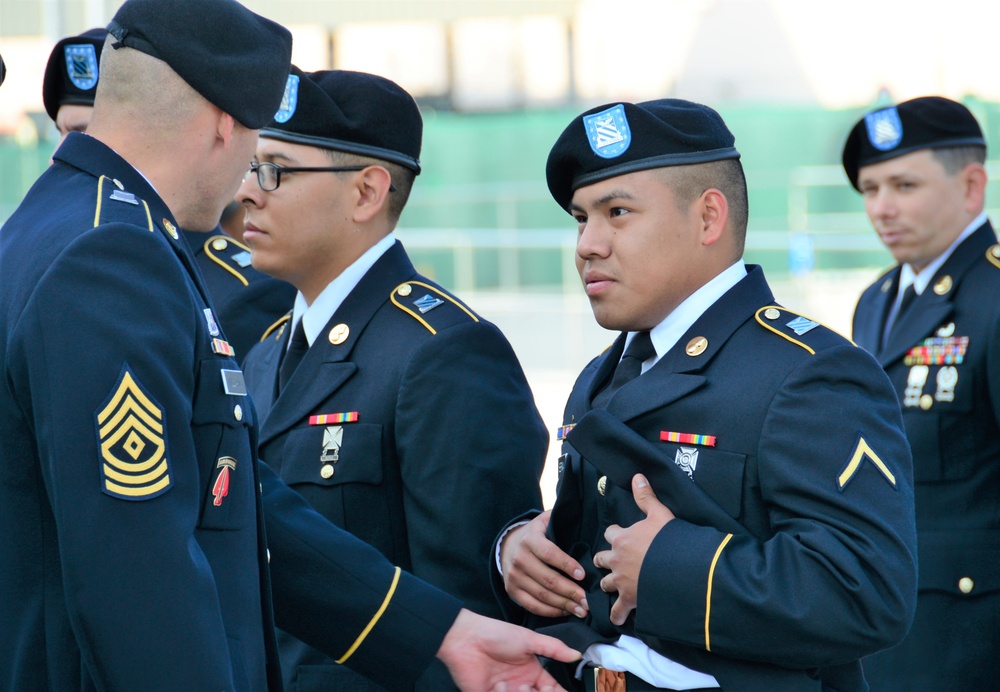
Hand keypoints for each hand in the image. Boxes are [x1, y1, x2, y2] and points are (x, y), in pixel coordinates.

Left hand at [437, 608, 580, 690]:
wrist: (466, 638)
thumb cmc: (496, 635)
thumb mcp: (529, 640)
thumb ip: (554, 648)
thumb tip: (577, 654)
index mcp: (532, 674)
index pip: (552, 690)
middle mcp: (521, 687)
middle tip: (534, 687)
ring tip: (513, 685)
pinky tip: (499, 686)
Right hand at [500, 511, 588, 617]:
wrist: (507, 545)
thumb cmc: (535, 535)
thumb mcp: (544, 521)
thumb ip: (559, 519)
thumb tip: (583, 514)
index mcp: (530, 540)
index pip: (549, 554)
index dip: (567, 565)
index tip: (583, 575)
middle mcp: (519, 559)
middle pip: (548, 579)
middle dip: (571, 591)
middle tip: (588, 600)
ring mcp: (514, 577)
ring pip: (542, 595)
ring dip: (564, 605)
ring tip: (582, 610)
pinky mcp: (512, 591)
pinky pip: (532, 606)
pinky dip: (550, 612)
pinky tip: (565, 611)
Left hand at [593, 474, 673, 624]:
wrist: (678, 569)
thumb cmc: (669, 540)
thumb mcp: (660, 514)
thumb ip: (646, 497)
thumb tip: (637, 476)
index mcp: (622, 539)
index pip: (610, 533)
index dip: (615, 534)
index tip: (620, 536)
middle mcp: (617, 559)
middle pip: (601, 558)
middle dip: (604, 559)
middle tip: (612, 561)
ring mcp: (621, 581)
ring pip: (605, 583)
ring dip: (608, 583)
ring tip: (613, 585)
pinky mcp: (628, 599)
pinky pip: (617, 610)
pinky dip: (616, 615)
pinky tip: (616, 618)